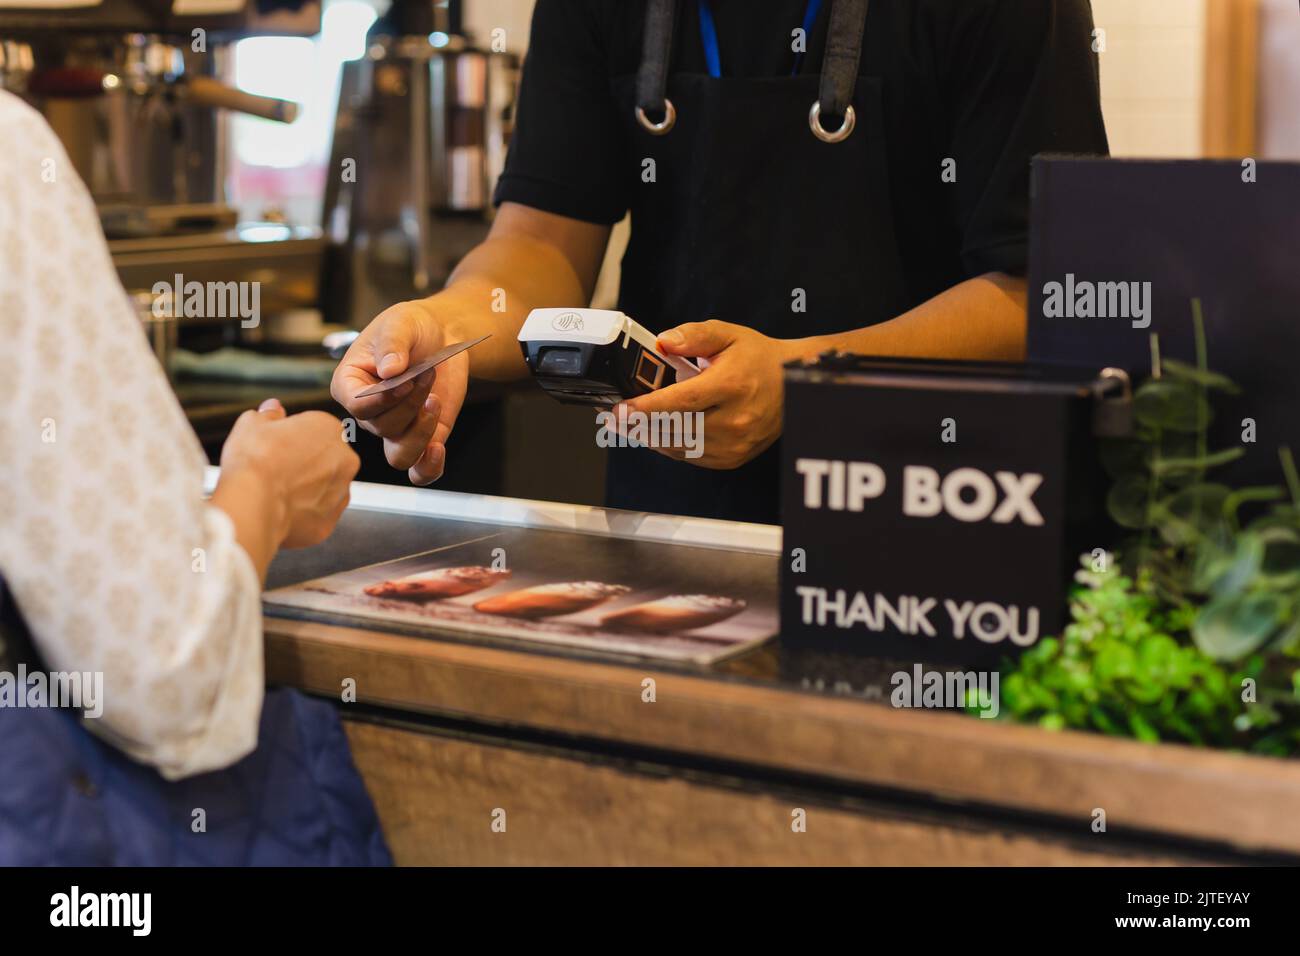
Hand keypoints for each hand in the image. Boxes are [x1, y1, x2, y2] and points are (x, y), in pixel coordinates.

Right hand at [219, 399, 359, 548]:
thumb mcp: (253, 424)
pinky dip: (303, 514)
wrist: (254, 503)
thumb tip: (274, 408)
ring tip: (277, 492)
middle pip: (324, 459)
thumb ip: (269, 414)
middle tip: (275, 470)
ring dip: (307, 489)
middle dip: (305, 464)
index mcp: (329, 428)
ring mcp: (341, 492)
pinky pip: (317, 514)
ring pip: (324, 488)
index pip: (314, 429)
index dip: (290, 438)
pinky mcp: (330, 521)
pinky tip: (281, 511)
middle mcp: (345, 459)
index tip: (274, 447)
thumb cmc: (254, 459)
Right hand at [330, 296, 470, 484]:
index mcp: (349, 385)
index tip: (405, 378)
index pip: (358, 406)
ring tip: (435, 401)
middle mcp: (369, 413)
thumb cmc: (410, 326)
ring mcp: (394, 429)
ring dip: (421, 432)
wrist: (440, 335)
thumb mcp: (400, 322)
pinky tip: (438, 449)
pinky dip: (428, 468)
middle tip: (427, 373)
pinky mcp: (422, 437)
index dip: (384, 398)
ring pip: (398, 455)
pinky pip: (419, 470)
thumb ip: (392, 343)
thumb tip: (390, 371)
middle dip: (411, 402)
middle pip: (384, 427)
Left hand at [620, 320, 803, 469]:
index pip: (680, 402)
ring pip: (679, 447)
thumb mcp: (728, 335)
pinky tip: (655, 434)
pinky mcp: (733, 459)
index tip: (621, 410)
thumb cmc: (758, 359)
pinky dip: (669, 446)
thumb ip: (693, 335)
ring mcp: (734, 445)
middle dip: (639, 424)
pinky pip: (690, 457)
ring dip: (650, 437)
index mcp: (731, 386)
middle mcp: (734, 420)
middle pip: (674, 429)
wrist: (793, 386)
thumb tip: (662, 342)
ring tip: (628, 425)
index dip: (646, 408)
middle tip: (613, 418)